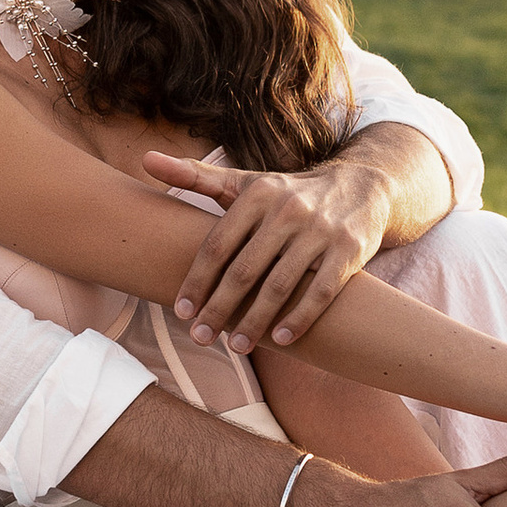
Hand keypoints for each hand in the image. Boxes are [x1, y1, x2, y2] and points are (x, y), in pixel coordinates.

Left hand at [143, 150, 393, 348]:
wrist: (362, 186)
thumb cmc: (287, 193)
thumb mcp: (244, 182)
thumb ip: (194, 175)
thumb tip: (144, 159)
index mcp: (257, 194)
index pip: (217, 244)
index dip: (196, 281)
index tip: (181, 312)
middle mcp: (288, 209)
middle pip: (244, 270)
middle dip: (219, 309)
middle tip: (200, 338)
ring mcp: (321, 230)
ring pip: (280, 285)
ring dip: (255, 321)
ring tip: (236, 347)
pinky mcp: (350, 249)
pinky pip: (320, 292)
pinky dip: (299, 319)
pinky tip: (280, 340)